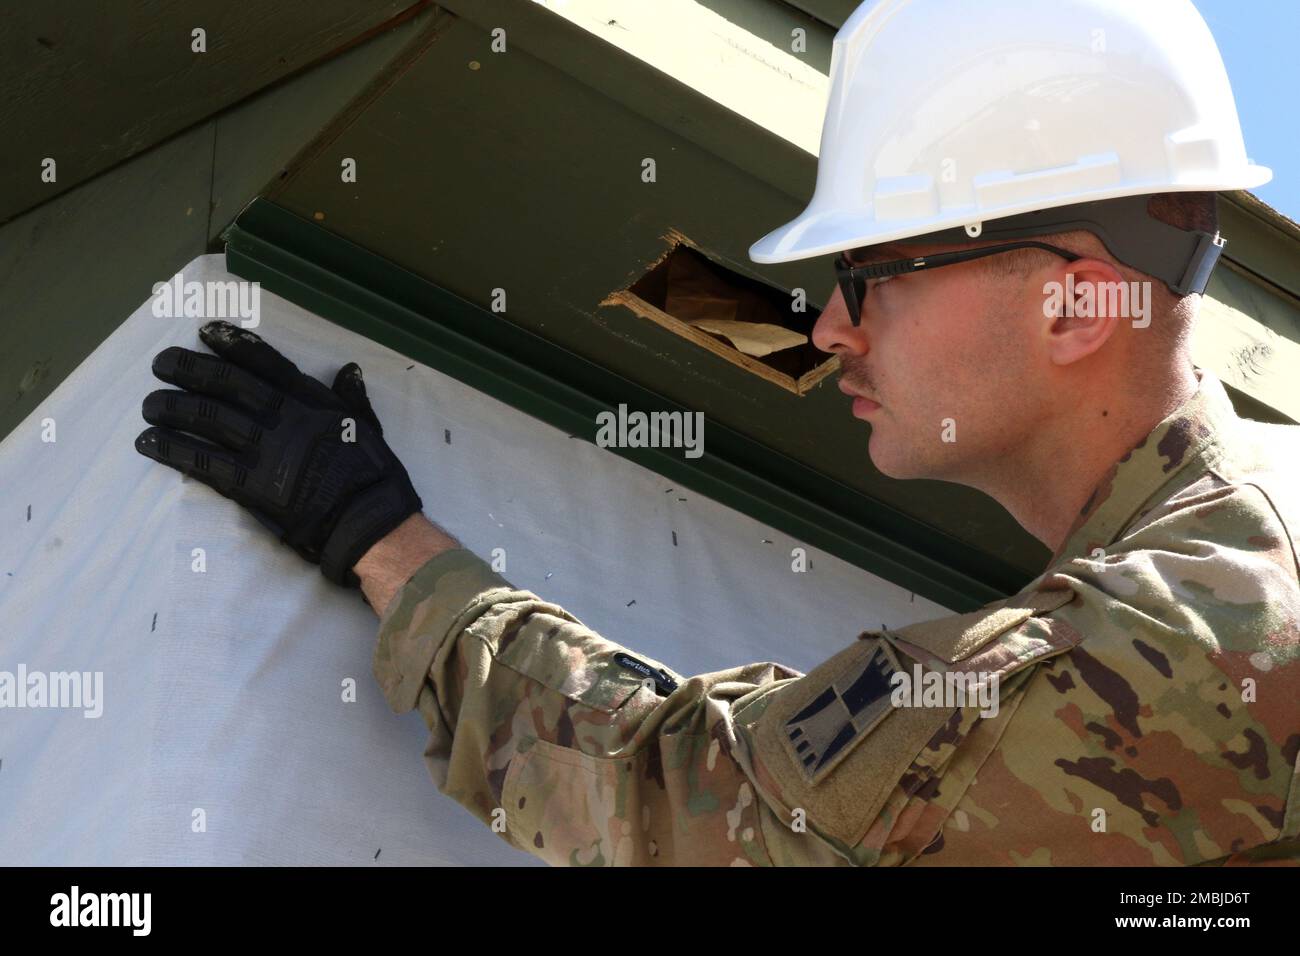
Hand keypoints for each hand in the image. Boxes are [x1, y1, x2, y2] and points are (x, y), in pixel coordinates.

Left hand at [134, 320, 422, 587]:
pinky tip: (148, 441)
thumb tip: (349, 370)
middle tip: (160, 363)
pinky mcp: (249, 485)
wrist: (366, 520)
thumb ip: (352, 397)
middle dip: (188, 369)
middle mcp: (281, 418)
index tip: (205, 331)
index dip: (232, 344)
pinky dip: (171, 449)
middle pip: (225, 385)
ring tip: (149, 404)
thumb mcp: (367, 425)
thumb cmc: (372, 473)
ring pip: (206, 419)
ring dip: (171, 408)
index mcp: (310, 400)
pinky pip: (202, 462)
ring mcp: (262, 450)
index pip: (265, 363)